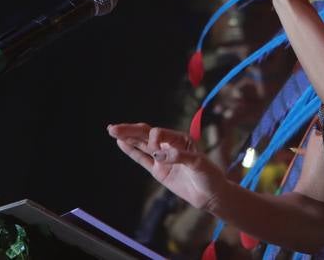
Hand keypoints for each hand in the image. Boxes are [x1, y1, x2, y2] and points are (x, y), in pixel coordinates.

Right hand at [108, 123, 227, 211]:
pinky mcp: (158, 171)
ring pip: (141, 145)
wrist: (211, 195)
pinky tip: (121, 143)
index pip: (159, 133)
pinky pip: (142, 159)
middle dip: (130, 130)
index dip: (153, 139)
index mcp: (180, 139)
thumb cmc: (209, 175)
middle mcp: (169, 146)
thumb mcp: (198, 164)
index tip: (156, 152)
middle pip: (146, 135)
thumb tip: (157, 155)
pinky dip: (132, 151)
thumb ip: (179, 157)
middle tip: (112, 128)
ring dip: (127, 137)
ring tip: (112, 130)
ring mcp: (162, 158)